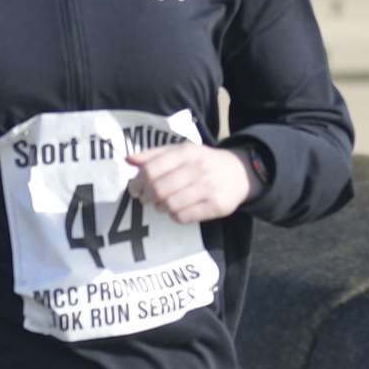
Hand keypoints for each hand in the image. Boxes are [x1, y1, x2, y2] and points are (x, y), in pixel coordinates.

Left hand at [125, 144, 261, 223]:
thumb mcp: (181, 151)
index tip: (135, 188)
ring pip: (170, 205)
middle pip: (159, 189)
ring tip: (162, 204)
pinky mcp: (217, 206)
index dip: (138, 181)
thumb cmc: (203, 161)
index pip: (152, 169)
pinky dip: (175, 216)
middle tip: (145, 199)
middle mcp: (198, 168)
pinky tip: (177, 210)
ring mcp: (209, 188)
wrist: (240, 172)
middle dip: (147, 197)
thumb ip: (154, 155)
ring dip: (160, 207)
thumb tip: (128, 160)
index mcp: (186, 152)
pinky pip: (184, 217)